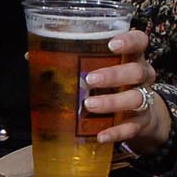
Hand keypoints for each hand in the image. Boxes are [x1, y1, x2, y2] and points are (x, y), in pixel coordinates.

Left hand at [77, 29, 172, 152]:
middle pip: (136, 71)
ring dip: (112, 102)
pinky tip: (101, 135)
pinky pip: (131, 127)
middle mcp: (143, 76)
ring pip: (135, 98)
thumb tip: (32, 56)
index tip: (111, 45)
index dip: (129, 41)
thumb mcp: (104, 68)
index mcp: (133, 57)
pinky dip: (116, 132)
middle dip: (113, 75)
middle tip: (90, 79)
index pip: (139, 41)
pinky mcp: (141, 122)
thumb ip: (75, 61)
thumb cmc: (116, 85)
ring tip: (89, 105)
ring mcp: (145, 100)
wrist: (143, 116)